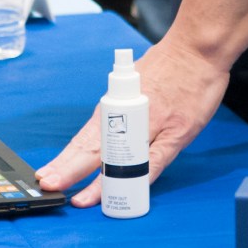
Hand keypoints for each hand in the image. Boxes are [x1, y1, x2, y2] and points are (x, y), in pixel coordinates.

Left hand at [34, 38, 230, 207]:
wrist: (198, 48)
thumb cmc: (169, 63)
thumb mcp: (135, 80)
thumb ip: (122, 105)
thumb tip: (107, 125)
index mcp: (117, 106)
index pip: (86, 138)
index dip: (66, 159)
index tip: (49, 173)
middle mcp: (130, 116)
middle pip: (96, 149)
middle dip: (71, 170)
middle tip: (50, 184)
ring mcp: (153, 125)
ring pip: (123, 159)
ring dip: (101, 182)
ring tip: (82, 199)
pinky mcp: (177, 132)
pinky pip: (156, 161)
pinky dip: (140, 177)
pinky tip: (126, 192)